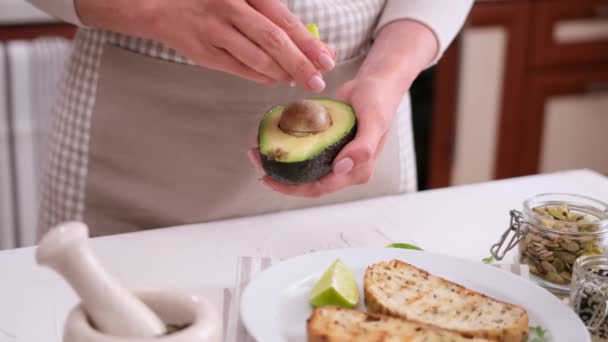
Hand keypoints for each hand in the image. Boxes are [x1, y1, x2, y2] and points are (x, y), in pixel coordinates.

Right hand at [75, 0, 335, 89]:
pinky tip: (275, 79)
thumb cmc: (214, 2)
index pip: (284, 19)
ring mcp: (214, 31)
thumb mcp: (245, 0)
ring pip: (257, 59)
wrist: (163, 5)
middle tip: (317, 81)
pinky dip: (262, 77)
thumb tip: (315, 44)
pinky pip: (240, 70)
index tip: (328, 59)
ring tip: (299, 81)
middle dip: (300, 64)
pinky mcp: (204, 53)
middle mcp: (230, 8)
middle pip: (273, 41)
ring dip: (282, 74)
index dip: (308, 42)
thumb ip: (276, 19)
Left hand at [248, 76, 403, 196]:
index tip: (268, 178)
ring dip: (279, 160)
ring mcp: (334, 158)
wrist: (377, 84)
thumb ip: (363, 147)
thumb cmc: (378, 101)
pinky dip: (287, 145)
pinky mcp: (326, 145)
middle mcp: (344, 170)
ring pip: (302, 168)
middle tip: (256, 159)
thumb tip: (341, 168)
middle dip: (279, 176)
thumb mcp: (374, 122)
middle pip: (306, 182)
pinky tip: (270, 136)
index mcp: (357, 171)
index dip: (292, 188)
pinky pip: (303, 150)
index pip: (320, 188)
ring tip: (257, 149)